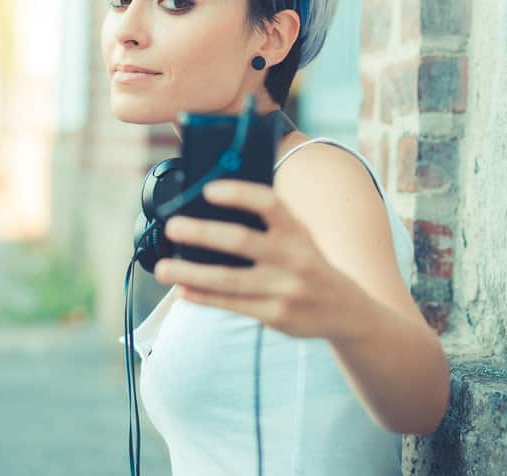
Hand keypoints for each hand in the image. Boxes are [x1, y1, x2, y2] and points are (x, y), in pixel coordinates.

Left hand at [156, 179, 369, 341]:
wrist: (345, 310)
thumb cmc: (307, 263)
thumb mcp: (298, 237)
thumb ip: (265, 225)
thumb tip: (209, 213)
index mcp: (297, 230)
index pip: (269, 203)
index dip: (238, 194)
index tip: (208, 189)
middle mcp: (294, 258)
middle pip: (241, 241)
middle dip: (202, 233)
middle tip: (173, 227)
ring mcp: (285, 289)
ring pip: (229, 280)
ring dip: (190, 273)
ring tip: (162, 268)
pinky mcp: (276, 316)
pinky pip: (232, 304)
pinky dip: (204, 297)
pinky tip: (183, 290)